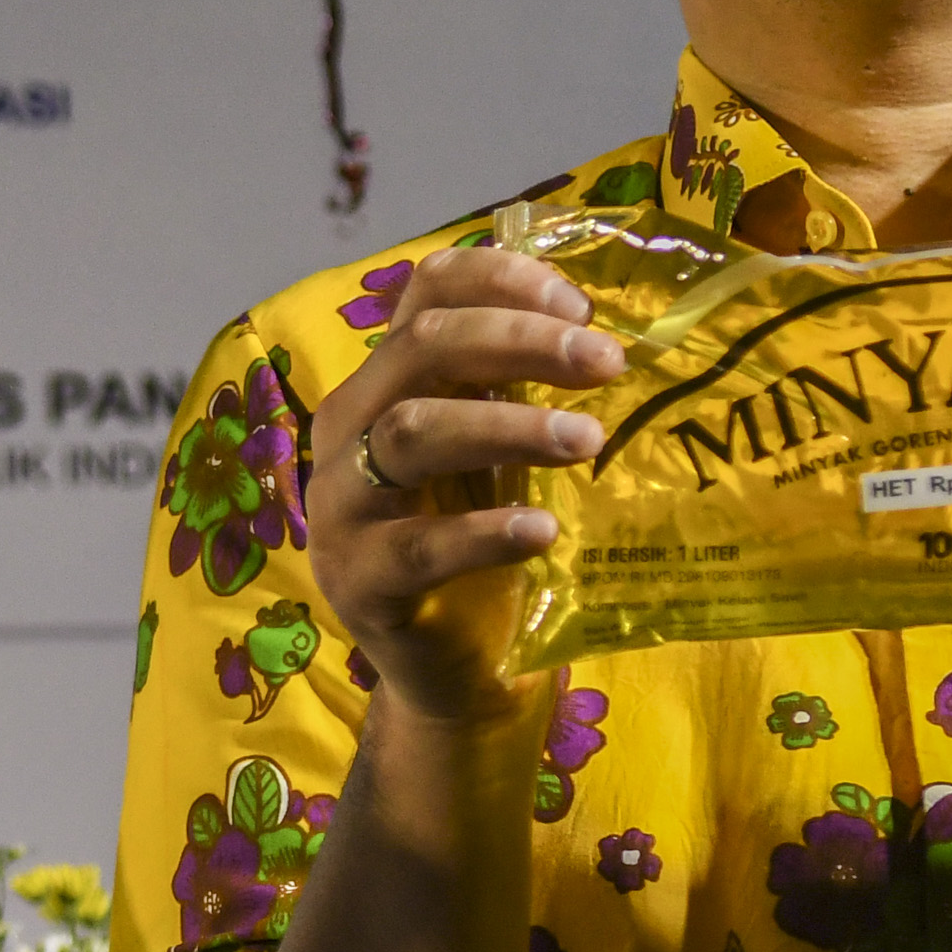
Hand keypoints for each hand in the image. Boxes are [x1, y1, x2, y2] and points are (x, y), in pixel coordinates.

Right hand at [304, 246, 621, 725]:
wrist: (458, 673)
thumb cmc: (487, 547)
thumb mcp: (501, 453)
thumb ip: (521, 390)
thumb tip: (607, 325)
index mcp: (386, 382)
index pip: (424, 290)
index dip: (499, 278)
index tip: (580, 303)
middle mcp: (349, 427)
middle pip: (420, 347)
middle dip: (520, 341)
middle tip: (606, 361)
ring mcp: (343, 506)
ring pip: (411, 432)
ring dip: (508, 426)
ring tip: (587, 439)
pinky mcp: (358, 581)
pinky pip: (418, 545)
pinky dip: (484, 530)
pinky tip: (542, 528)